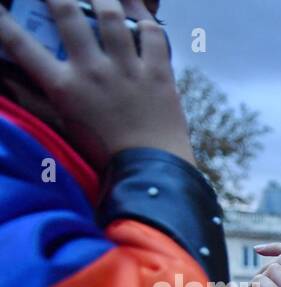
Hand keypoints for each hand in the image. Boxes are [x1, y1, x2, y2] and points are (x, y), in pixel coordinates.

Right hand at [0, 0, 193, 168]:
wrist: (151, 170)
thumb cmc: (103, 152)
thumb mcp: (63, 125)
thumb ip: (35, 100)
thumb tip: (10, 79)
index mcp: (63, 87)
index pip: (21, 45)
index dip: (3, 22)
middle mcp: (93, 71)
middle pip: (68, 14)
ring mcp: (128, 70)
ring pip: (112, 16)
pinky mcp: (158, 74)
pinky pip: (152, 34)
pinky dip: (145, 17)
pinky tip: (137, 9)